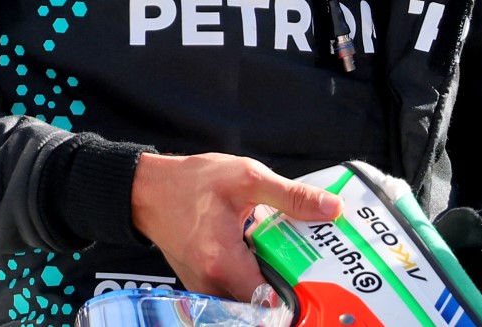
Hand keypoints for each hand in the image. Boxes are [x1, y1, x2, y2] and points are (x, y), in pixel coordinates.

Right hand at [130, 152, 340, 300]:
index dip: (297, 294)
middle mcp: (211, 284)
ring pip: (246, 298)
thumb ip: (291, 197)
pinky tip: (266, 255)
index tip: (319, 280)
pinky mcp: (200, 283)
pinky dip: (252, 277)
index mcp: (223, 262)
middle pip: (260, 302)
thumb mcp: (248, 178)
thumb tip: (332, 209)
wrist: (148, 190)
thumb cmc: (193, 182)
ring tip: (292, 259)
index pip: (268, 301)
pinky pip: (233, 290)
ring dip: (270, 282)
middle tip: (313, 267)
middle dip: (288, 288)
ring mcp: (203, 287)